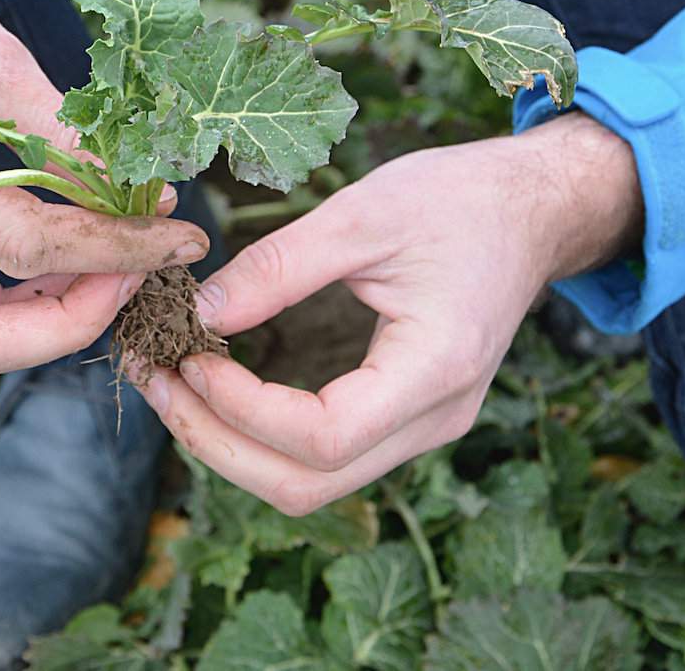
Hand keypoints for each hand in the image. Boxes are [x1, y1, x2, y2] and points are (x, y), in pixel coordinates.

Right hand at [0, 0, 208, 380]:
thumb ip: (58, 134)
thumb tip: (133, 193)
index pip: (27, 251)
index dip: (117, 251)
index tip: (180, 240)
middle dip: (66, 322)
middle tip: (131, 272)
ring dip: (41, 316)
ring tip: (106, 260)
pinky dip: (10, 295)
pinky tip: (58, 253)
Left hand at [135, 114, 641, 514]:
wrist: (529, 211)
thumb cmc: (459, 200)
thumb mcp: (363, 213)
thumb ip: (280, 266)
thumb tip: (199, 313)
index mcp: (437, 369)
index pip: (324, 435)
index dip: (243, 408)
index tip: (189, 354)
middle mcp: (434, 419)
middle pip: (307, 483)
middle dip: (216, 442)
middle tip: (154, 379)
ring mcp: (421, 427)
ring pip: (308, 481)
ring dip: (228, 444)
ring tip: (169, 382)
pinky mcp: (402, 416)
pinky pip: (320, 454)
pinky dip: (257, 433)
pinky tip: (214, 386)